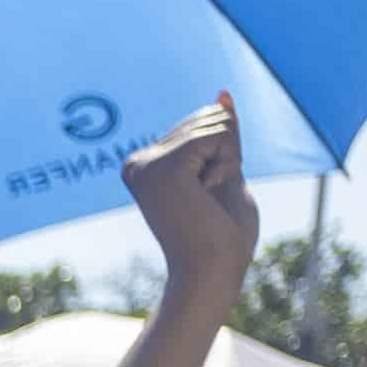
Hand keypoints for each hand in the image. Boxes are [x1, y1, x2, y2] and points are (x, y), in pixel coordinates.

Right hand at [122, 100, 258, 287]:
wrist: (212, 274)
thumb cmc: (223, 237)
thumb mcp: (226, 170)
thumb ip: (223, 133)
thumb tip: (222, 93)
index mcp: (145, 165)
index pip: (204, 123)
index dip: (225, 155)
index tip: (206, 196)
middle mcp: (137, 161)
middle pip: (209, 117)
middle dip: (227, 154)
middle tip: (209, 199)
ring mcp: (146, 163)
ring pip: (216, 123)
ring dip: (228, 161)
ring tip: (206, 201)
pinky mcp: (163, 167)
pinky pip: (219, 134)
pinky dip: (229, 162)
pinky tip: (207, 195)